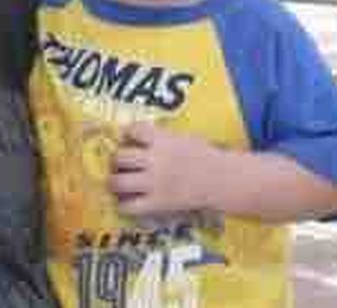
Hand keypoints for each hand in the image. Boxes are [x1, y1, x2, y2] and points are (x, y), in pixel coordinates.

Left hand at [108, 121, 230, 217]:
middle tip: (121, 165)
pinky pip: (129, 206)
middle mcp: (154, 160)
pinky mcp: (158, 203)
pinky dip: (124, 205)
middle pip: (120, 156)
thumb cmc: (204, 156)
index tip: (128, 138)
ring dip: (115, 182)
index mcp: (161, 140)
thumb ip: (160, 137)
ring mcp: (154, 183)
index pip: (132, 129)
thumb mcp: (183, 137)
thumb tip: (138, 135)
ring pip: (118, 182)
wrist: (222, 179)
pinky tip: (128, 202)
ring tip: (119, 183)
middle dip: (117, 160)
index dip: (127, 134)